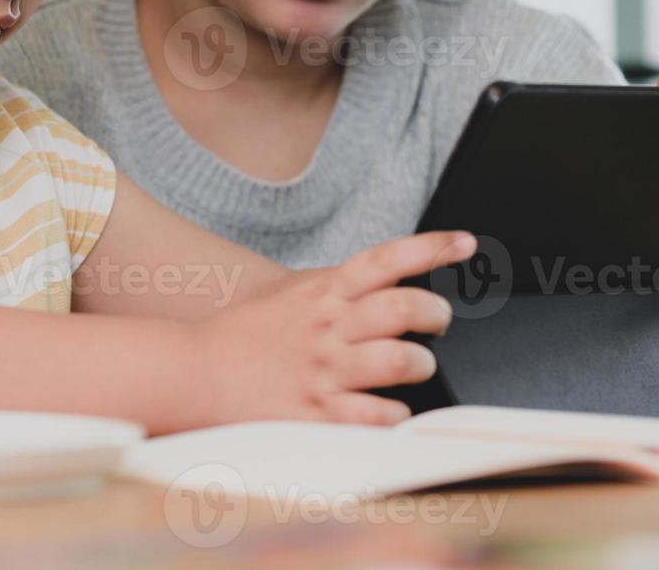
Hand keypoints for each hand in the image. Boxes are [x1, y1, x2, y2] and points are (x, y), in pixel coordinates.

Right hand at [194, 231, 476, 426]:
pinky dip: (395, 415)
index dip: (431, 248)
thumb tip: (383, 279)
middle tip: (438, 320)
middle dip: (436, 313)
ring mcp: (324, 370)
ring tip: (415, 366)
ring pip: (399, 360)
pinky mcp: (317, 412)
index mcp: (323, 293)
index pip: (385, 259)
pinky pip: (376, 416)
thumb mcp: (290, 294)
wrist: (193, 372)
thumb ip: (335, 287)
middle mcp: (329, 327)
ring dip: (420, 363)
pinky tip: (391, 412)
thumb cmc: (243, 335)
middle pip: (403, 308)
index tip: (465, 244)